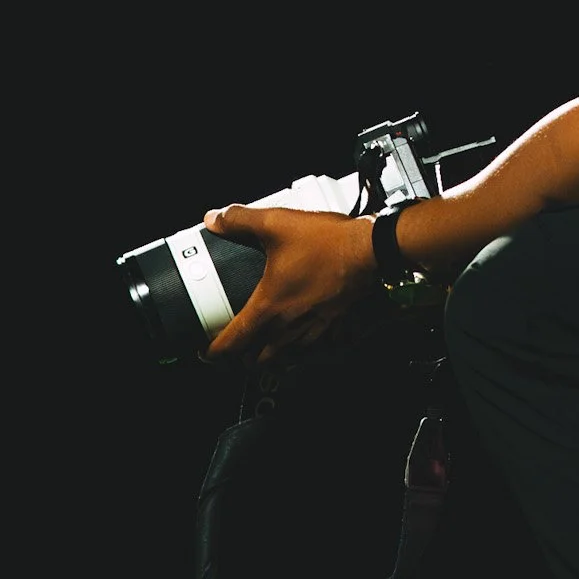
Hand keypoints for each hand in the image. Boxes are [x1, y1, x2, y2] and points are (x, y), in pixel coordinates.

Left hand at [201, 203, 380, 364]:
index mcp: (270, 305)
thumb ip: (240, 220)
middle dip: (244, 358)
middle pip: (261, 355)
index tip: (208, 354)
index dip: (217, 351)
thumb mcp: (276, 224)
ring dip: (271, 354)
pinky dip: (301, 345)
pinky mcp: (333, 318)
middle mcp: (290, 321)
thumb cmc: (328, 242)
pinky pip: (313, 341)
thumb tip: (215, 219)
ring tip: (262, 351)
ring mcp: (314, 322)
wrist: (370, 248)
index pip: (235, 340)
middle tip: (234, 354)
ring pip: (287, 352)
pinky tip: (301, 338)